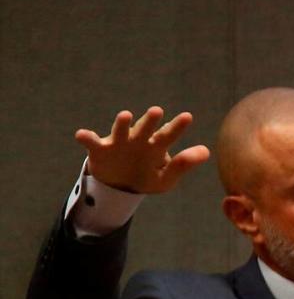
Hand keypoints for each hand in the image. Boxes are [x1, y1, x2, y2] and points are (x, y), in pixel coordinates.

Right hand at [75, 106, 209, 193]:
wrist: (120, 187)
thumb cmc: (147, 177)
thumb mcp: (166, 177)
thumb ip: (183, 165)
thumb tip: (207, 151)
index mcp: (156, 145)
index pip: (169, 135)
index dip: (177, 126)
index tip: (188, 117)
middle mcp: (138, 139)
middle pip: (145, 129)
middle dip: (150, 121)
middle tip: (157, 111)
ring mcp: (119, 143)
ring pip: (121, 131)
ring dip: (122, 124)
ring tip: (126, 115)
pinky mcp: (100, 150)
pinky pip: (92, 143)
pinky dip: (87, 138)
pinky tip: (82, 135)